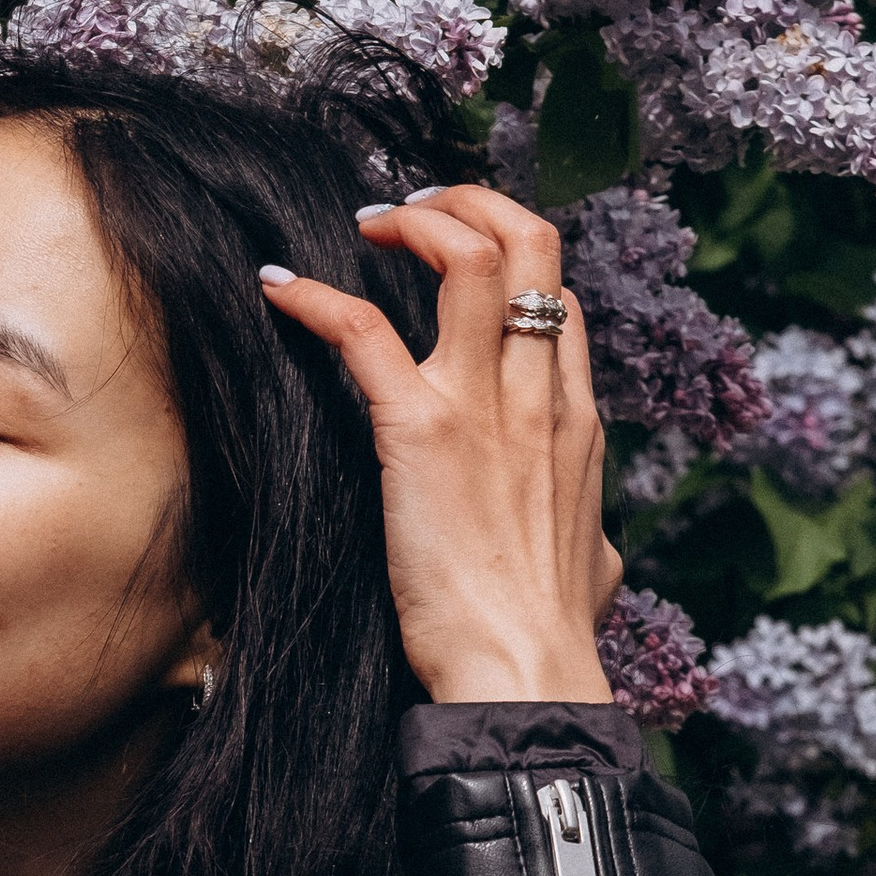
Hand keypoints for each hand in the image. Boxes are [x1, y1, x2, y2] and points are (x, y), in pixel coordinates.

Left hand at [257, 185, 620, 706]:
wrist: (524, 670)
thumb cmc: (550, 632)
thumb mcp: (593, 564)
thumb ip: (589, 534)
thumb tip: (593, 550)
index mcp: (576, 419)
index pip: (559, 298)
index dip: (511, 257)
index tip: (462, 257)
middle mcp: (539, 393)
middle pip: (531, 244)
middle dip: (474, 205)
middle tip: (416, 210)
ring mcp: (483, 405)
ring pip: (469, 257)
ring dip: (413, 223)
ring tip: (366, 224)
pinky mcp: (419, 432)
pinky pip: (364, 332)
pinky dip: (317, 299)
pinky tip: (282, 290)